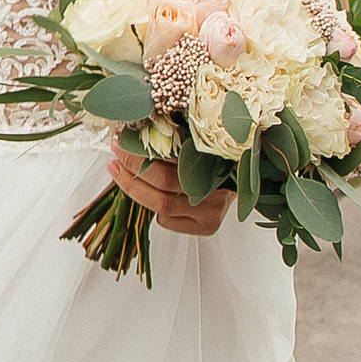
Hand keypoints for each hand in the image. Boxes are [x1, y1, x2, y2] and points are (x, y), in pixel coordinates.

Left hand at [106, 150, 232, 237]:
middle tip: (117, 154)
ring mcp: (212, 213)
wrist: (243, 182)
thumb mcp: (198, 144)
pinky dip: (152, 206)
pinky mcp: (207, 228)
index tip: (122, 140)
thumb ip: (174, 141)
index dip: (141, 151)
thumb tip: (133, 133)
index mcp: (217, 162)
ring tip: (118, 170)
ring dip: (133, 187)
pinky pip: (167, 220)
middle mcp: (217, 190)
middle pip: (164, 182)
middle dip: (133, 168)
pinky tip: (147, 192)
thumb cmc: (215, 159)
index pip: (170, 157)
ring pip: (161, 206)